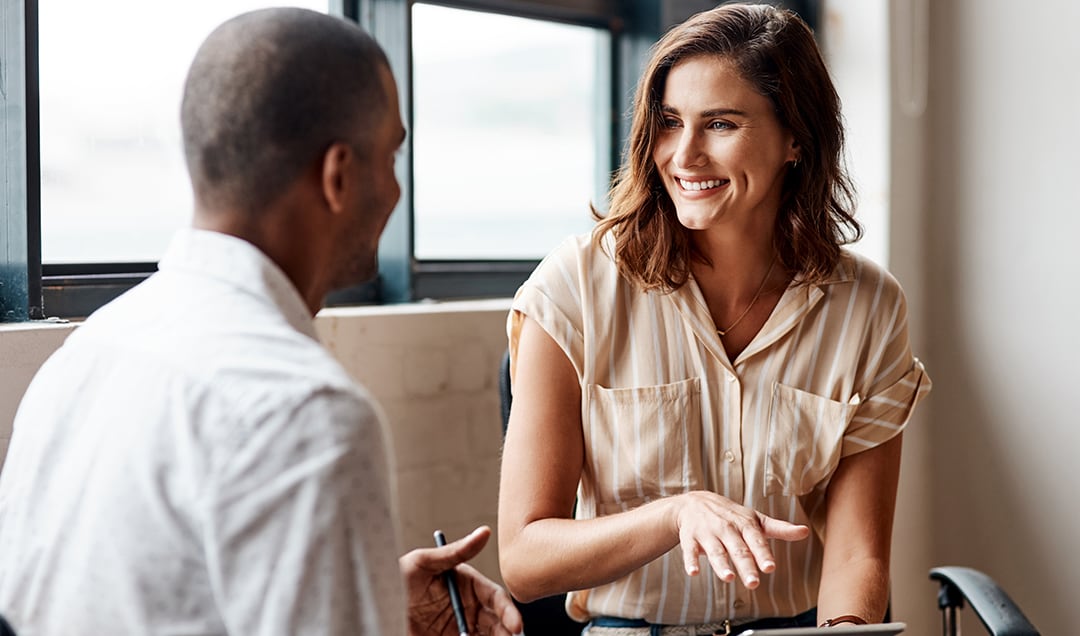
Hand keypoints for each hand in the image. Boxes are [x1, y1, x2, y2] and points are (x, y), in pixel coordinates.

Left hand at [400, 525, 523, 635]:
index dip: (508, 612)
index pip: (495, 598)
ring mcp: (461, 626)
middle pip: (497, 621)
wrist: (377, 608)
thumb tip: (484, 532)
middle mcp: (468, 606)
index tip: (515, 626)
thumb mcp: (422, 562)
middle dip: (507, 632)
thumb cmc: (398, 579)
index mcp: (468, 584)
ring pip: (488, 635)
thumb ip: (455, 551)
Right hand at [674, 491, 809, 588]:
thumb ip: (779, 528)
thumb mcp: (755, 519)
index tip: (770, 567)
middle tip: (753, 582)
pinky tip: (693, 572)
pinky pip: (689, 551)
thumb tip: (805, 531)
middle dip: (745, 565)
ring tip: (728, 578)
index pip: (756, 540)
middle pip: (737, 549)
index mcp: (744, 525)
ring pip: (715, 551)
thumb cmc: (730, 515)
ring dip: (721, 564)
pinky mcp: (690, 538)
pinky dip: (690, 561)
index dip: (763, 554)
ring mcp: (707, 533)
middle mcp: (727, 529)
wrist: (694, 503)